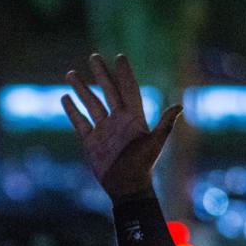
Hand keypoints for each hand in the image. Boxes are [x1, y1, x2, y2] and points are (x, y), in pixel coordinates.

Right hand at [61, 53, 182, 200]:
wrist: (127, 188)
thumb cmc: (143, 167)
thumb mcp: (155, 144)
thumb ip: (165, 124)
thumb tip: (179, 106)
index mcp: (134, 118)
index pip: (128, 89)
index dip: (124, 73)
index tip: (119, 57)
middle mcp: (118, 120)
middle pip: (108, 91)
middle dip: (101, 74)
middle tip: (93, 56)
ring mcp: (103, 130)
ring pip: (91, 104)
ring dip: (82, 89)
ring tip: (71, 73)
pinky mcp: (91, 142)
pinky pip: (80, 122)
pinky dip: (72, 110)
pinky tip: (65, 98)